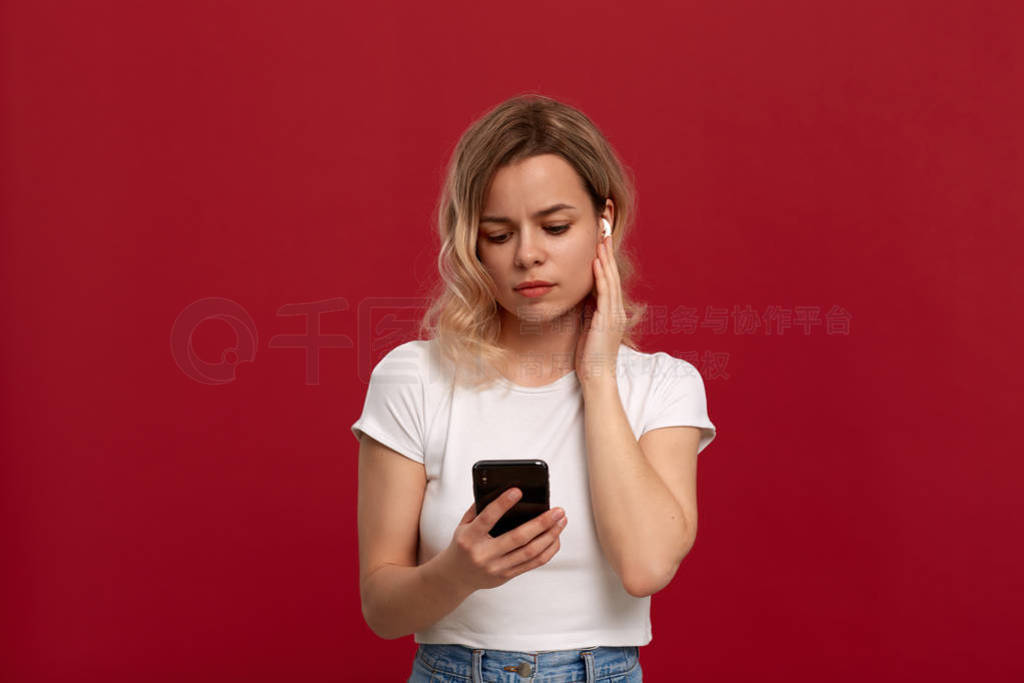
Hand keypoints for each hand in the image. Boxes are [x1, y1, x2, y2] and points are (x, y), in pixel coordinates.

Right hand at [438, 488, 567, 590]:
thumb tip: (503, 491)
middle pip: (518, 538)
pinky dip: (548, 549)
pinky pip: (533, 563)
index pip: (487, 519)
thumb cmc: (462, 544)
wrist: (455, 576)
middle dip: (541, 523)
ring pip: (530, 552)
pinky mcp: (507, 576)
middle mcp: (484, 554)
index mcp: (469, 538)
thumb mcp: (463, 525)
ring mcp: (497, 568)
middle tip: (558, 510)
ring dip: (550, 535)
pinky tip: (555, 537)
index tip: (518, 491)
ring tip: (561, 521)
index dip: (502, 504)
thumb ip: (479, 509)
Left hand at [574, 234, 625, 385]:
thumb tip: (584, 296)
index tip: (600, 243)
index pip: (610, 281)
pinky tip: (595, 262)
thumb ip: (589, 311)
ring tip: (600, 240)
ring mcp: (614, 314)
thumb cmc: (590, 357)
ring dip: (605, 259)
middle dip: (608, 253)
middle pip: (613, 275)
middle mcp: (617, 310)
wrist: (596, 376)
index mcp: (613, 312)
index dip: (605, 261)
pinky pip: (605, 292)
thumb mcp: (588, 328)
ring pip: (610, 280)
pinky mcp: (607, 319)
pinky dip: (601, 276)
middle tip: (604, 232)